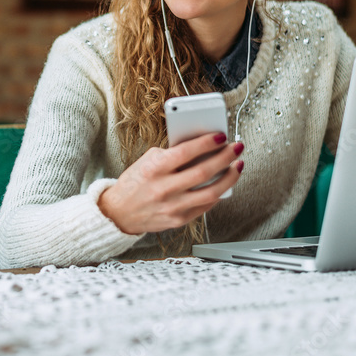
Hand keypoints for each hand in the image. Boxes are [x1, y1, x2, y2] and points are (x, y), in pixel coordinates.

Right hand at [97, 132, 243, 234]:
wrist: (119, 212)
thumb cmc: (135, 182)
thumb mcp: (148, 160)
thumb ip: (172, 153)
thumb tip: (201, 147)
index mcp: (155, 169)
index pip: (186, 152)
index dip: (207, 143)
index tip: (221, 136)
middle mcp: (164, 188)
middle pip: (204, 171)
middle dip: (225, 157)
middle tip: (236, 148)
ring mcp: (173, 206)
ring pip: (211, 192)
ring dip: (229, 177)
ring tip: (237, 166)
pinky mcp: (179, 220)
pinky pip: (206, 206)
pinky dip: (218, 193)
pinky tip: (224, 184)